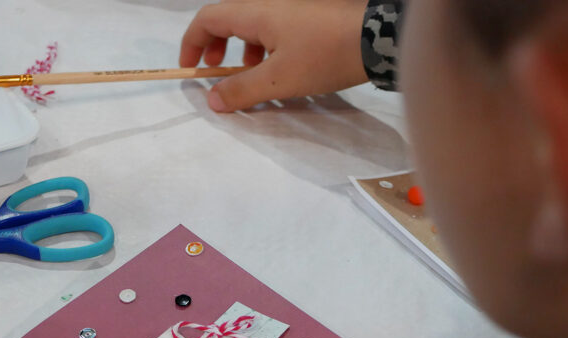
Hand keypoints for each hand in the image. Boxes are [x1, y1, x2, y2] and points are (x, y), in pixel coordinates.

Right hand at [180, 0, 370, 111]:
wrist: (376, 39)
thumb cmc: (323, 56)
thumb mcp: (279, 79)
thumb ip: (242, 90)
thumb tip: (212, 99)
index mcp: (255, 12)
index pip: (208, 19)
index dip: (192, 43)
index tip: (190, 70)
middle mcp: (270, 5)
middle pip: (229, 20)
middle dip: (217, 47)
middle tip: (218, 72)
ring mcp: (292, 11)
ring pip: (254, 27)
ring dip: (244, 52)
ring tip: (253, 77)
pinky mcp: (310, 20)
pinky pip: (276, 31)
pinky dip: (268, 50)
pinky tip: (283, 72)